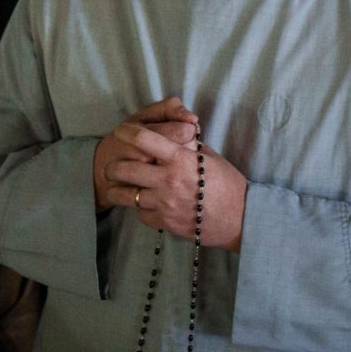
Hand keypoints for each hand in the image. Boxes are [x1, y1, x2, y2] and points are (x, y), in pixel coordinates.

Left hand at [107, 123, 247, 251]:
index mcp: (180, 158)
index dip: (127, 132)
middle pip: (124, 169)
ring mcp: (164, 203)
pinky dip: (139, 208)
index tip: (121, 131)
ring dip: (118, 190)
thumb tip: (173, 129)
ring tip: (114, 187)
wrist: (239, 218)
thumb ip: (186, 144)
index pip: (144, 139)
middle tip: (111, 167)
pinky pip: (140, 213)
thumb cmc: (227, 183)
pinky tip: (142, 204)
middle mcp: (168, 179)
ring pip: (126, 195)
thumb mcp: (208, 156)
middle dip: (112, 167)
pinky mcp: (165, 222)